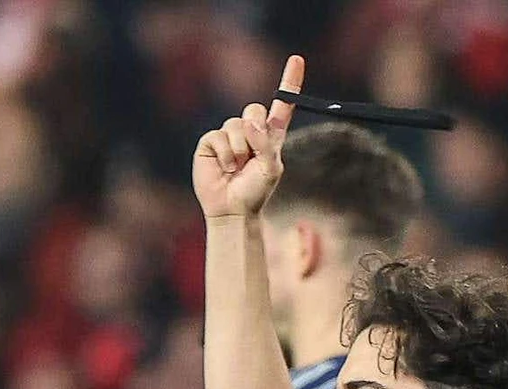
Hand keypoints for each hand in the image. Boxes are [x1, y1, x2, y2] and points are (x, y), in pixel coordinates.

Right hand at [192, 55, 304, 218]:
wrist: (231, 209)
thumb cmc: (254, 191)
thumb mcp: (270, 168)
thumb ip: (265, 143)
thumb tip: (249, 122)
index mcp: (270, 136)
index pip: (282, 106)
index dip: (289, 82)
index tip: (297, 60)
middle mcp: (250, 131)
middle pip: (254, 110)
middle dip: (254, 130)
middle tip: (251, 156)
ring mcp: (229, 135)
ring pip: (236, 125)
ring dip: (239, 149)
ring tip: (236, 168)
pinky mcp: (210, 141)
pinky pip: (218, 135)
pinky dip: (224, 153)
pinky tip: (224, 168)